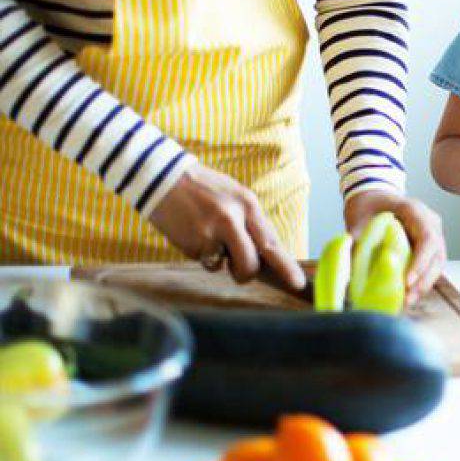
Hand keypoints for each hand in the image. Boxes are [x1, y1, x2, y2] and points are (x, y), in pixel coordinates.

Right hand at [150, 163, 305, 289]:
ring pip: (222, 266)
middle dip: (246, 274)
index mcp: (248, 205)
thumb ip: (250, 223)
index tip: (297, 284)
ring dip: (218, 260)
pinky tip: (192, 233)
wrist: (162, 177)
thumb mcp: (236, 197)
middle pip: (249, 264)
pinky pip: (203, 260)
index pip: (271, 243)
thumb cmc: (204, 188)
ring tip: (207, 234)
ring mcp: (209, 232)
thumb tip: (265, 254)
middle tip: (239, 270)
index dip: (286, 266)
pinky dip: (200, 253)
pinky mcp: (189, 243)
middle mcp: (232, 219)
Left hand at [345, 190, 446, 305]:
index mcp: (415, 211)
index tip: (407, 282)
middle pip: (437, 255)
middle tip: (408, 299)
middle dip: (424, 280)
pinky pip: (431, 266)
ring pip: (437, 263)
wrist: (373, 197)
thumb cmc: (367, 205)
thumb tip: (347, 268)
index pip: (427, 239)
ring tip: (407, 302)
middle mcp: (429, 222)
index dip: (420, 262)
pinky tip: (408, 295)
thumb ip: (356, 240)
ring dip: (424, 284)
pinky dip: (421, 281)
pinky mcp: (428, 246)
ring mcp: (432, 234)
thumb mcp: (358, 219)